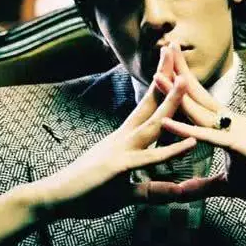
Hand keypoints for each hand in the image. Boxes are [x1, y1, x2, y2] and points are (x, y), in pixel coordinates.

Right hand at [30, 46, 226, 218]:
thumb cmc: (86, 193)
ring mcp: (121, 151)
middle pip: (150, 104)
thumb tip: (173, 190)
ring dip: (170, 102)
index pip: (145, 106)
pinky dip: (171, 151)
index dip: (159, 85)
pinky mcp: (119, 168)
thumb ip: (151, 190)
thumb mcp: (126, 192)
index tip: (170, 64)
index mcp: (124, 140)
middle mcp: (123, 139)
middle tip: (175, 47)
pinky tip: (191, 141)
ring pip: (152, 124)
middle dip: (163, 77)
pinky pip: (150, 159)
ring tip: (186, 79)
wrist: (53, 198)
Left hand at [154, 45, 245, 200]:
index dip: (182, 83)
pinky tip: (166, 121)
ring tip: (155, 74)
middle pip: (197, 93)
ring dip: (175, 92)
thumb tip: (183, 191)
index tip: (165, 67)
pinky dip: (184, 129)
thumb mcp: (230, 185)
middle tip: (160, 49)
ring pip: (198, 108)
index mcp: (226, 125)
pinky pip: (206, 135)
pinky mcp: (237, 144)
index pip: (199, 100)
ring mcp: (233, 129)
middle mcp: (228, 121)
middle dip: (177, 72)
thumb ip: (205, 186)